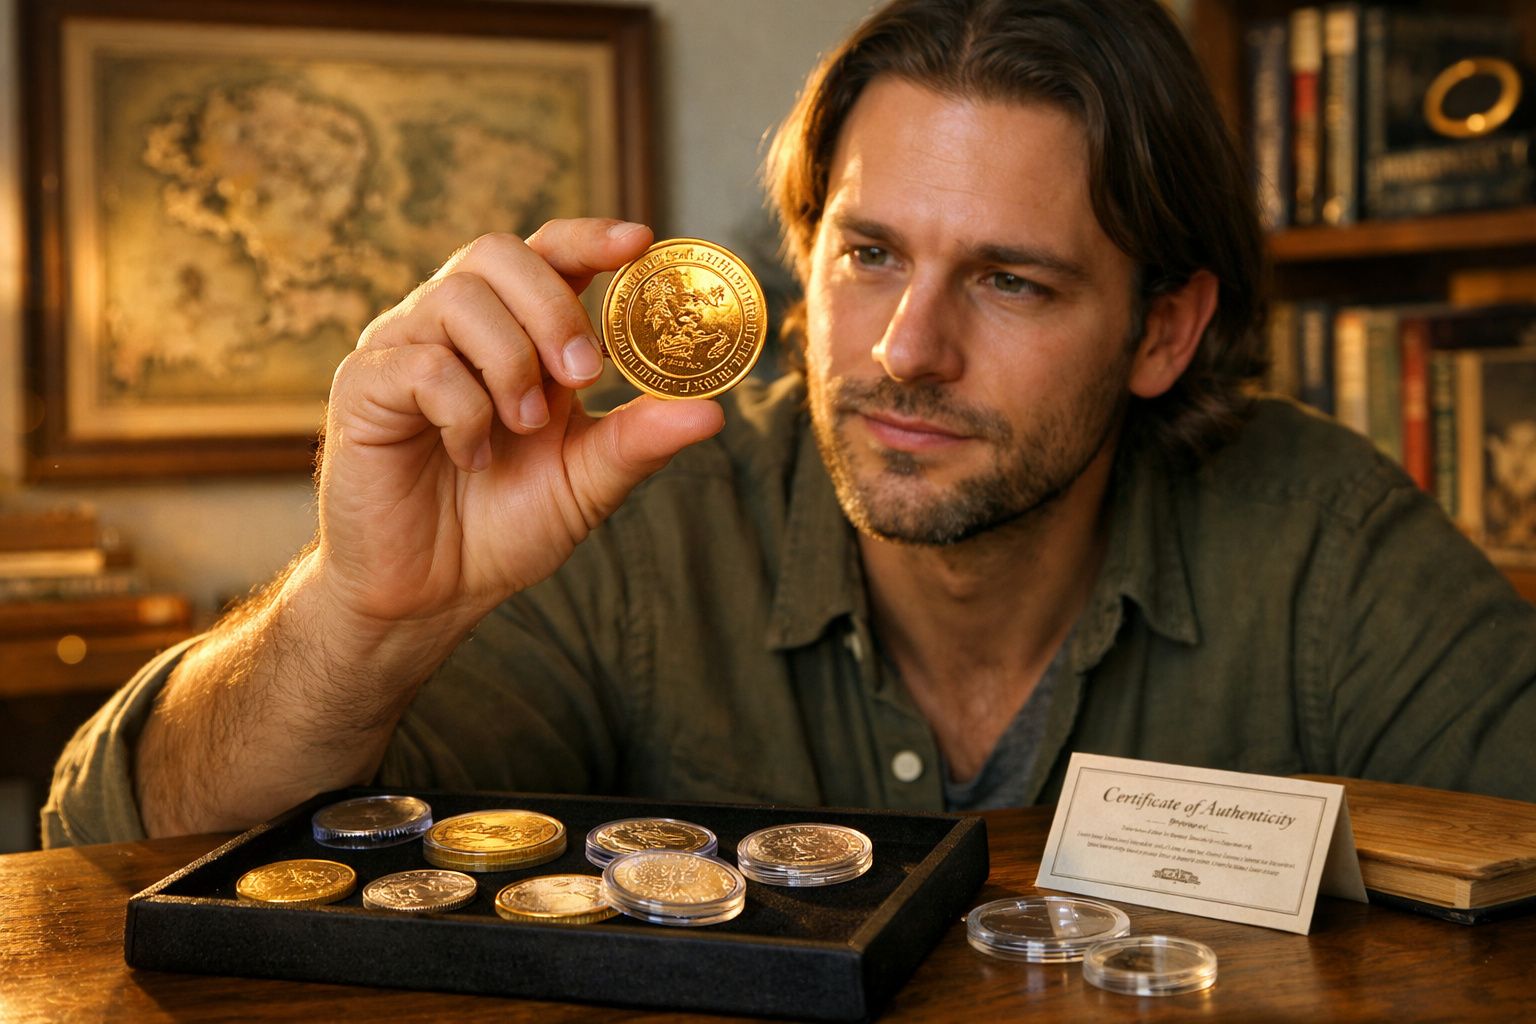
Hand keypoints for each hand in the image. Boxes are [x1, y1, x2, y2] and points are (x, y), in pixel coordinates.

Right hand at [314, 218, 724, 635]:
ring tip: (523, 426)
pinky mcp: (364, 385)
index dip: (590, 236)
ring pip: (459, 298)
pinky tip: (473, 455)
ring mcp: (405, 348)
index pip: (550, 253)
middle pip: (499, 252)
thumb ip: (640, 441)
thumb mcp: (587, 482)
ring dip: (510, 363)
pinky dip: (463, 410)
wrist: (432, 593)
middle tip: (584, 375)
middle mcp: (458, 327)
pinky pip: (420, 364)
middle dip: (553, 305)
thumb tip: (712, 413)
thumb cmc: (504, 527)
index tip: (640, 241)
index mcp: (517, 334)